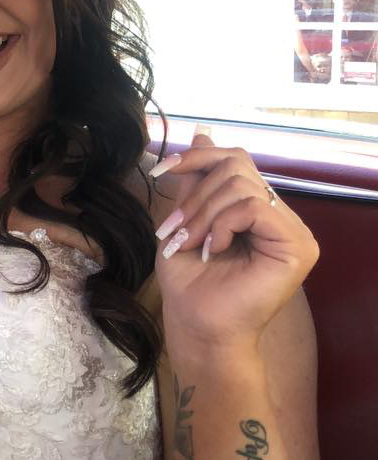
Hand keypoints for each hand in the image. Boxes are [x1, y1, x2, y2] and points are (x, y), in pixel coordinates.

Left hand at [149, 129, 319, 358]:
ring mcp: (293, 231)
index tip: (161, 171)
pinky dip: (223, 224)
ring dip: (203, 214)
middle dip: (195, 195)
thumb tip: (203, 134)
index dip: (197, 157)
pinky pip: (254, 207)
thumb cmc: (189, 282)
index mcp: (256, 210)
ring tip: (192, 244)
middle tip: (177, 231)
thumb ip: (197, 181)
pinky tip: (213, 249)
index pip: (234, 161)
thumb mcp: (186, 220)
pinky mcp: (298, 246)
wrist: (198, 325)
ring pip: (241, 185)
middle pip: (236, 166)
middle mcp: (279, 217)